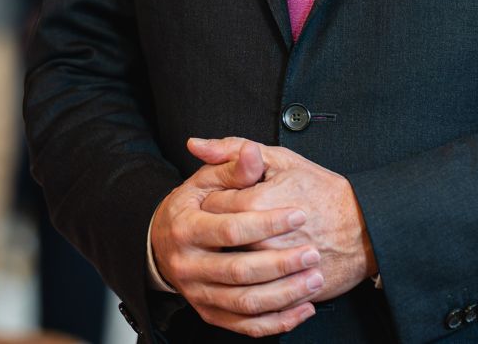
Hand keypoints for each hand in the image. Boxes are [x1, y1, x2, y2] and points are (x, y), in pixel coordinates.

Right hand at [151, 137, 324, 336]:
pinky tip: (303, 309)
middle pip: (239, 270)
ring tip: (314, 279)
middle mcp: (187, 265)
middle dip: (281, 263)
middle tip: (313, 253)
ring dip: (284, 295)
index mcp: (186, 228)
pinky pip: (246, 326)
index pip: (230, 229)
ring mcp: (198, 293)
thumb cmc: (193, 207)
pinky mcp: (210, 313)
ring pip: (245, 303)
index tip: (300, 215)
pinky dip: (278, 321)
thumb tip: (251, 151)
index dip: (267, 223)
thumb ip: (232, 166)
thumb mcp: (206, 180)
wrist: (163, 243)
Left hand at [196, 139, 376, 302]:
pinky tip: (257, 276)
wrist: (366, 229)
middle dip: (219, 233)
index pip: (212, 206)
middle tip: (235, 225)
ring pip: (233, 274)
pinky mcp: (287, 295)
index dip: (215, 200)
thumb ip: (234, 150)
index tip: (226, 199)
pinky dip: (251, 290)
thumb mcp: (281, 160)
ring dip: (231, 262)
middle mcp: (261, 242)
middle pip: (218, 241)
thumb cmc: (323, 191)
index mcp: (255, 204)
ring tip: (246, 248)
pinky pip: (255, 300)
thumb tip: (195, 145)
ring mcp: (274, 272)